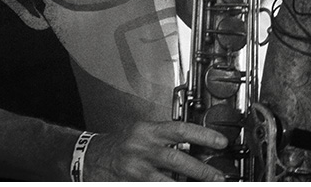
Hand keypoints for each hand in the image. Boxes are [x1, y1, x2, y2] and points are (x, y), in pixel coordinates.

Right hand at [86, 120, 226, 180]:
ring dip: (187, 186)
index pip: (179, 129)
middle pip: (176, 159)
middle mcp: (141, 148)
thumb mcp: (141, 134)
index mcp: (146, 131)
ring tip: (204, 186)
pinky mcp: (131, 183)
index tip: (221, 142)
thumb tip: (196, 148)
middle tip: (219, 177)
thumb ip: (165, 139)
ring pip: (166, 181)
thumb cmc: (120, 146)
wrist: (89, 157)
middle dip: (201, 170)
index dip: (202, 135)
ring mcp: (135, 168)